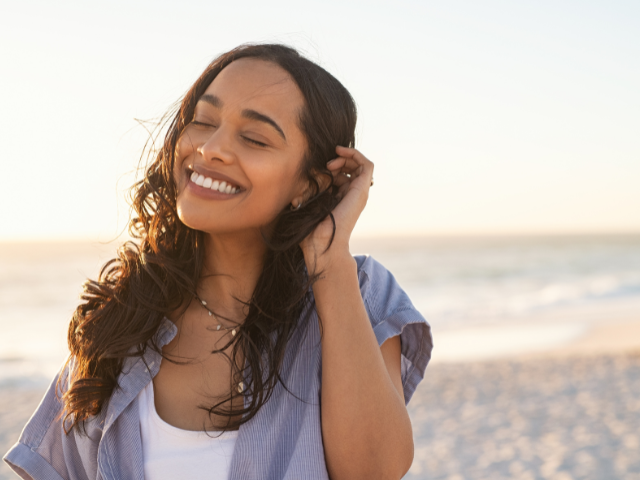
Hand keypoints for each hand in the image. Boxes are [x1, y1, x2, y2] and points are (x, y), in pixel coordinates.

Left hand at [300, 145, 373, 265]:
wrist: (322, 244)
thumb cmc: (311, 230)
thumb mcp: (306, 205)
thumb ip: (306, 194)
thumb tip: (299, 187)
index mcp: (341, 198)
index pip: (342, 175)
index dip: (331, 166)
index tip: (318, 169)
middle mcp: (352, 195)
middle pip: (352, 168)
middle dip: (339, 160)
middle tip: (326, 165)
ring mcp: (359, 192)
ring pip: (360, 164)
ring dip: (346, 157)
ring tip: (332, 162)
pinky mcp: (362, 190)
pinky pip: (367, 165)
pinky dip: (355, 154)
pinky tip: (341, 153)